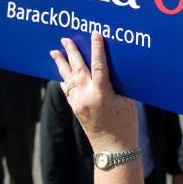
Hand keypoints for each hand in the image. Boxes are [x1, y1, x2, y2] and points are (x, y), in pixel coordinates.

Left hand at [50, 33, 137, 152]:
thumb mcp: (127, 101)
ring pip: (67, 78)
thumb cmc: (126, 124)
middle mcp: (86, 96)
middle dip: (71, 52)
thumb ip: (117, 84)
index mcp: (102, 93)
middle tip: (65, 39)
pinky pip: (67, 89)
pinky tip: (62, 73)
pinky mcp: (75, 109)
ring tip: (55, 51)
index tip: (95, 35)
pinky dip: (64, 79)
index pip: (99, 65)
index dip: (97, 49)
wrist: (113, 148)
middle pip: (77, 68)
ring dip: (62, 64)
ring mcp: (78, 103)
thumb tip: (112, 70)